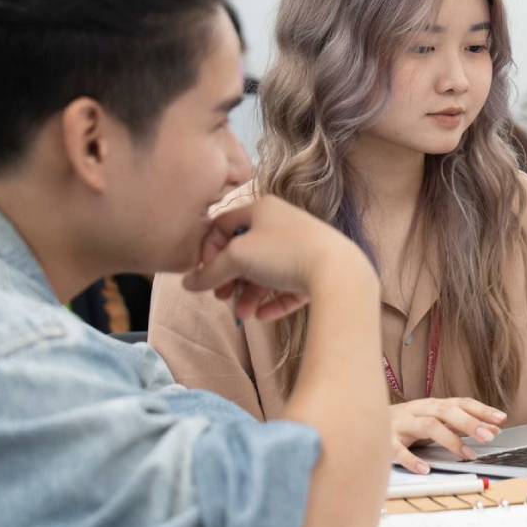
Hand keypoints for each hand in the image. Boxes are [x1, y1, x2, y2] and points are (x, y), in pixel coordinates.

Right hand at [180, 195, 373, 321]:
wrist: (338, 271)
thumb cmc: (283, 253)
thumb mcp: (237, 258)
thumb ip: (209, 272)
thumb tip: (188, 284)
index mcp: (263, 209)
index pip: (223, 225)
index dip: (208, 250)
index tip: (206, 272)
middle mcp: (284, 224)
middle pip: (245, 252)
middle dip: (230, 278)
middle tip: (222, 297)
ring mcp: (303, 247)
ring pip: (266, 273)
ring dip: (249, 296)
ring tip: (243, 314)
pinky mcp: (318, 270)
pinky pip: (289, 286)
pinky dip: (273, 301)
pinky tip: (262, 316)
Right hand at [389, 397, 506, 473]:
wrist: (360, 421)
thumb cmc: (403, 424)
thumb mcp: (432, 421)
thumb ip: (459, 426)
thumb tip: (491, 429)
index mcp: (431, 405)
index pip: (460, 402)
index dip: (481, 409)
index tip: (501, 419)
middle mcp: (417, 410)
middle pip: (446, 411)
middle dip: (469, 422)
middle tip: (487, 436)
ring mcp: (400, 423)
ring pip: (427, 425)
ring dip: (450, 439)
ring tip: (467, 454)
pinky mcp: (384, 440)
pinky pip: (397, 449)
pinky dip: (411, 459)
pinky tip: (424, 468)